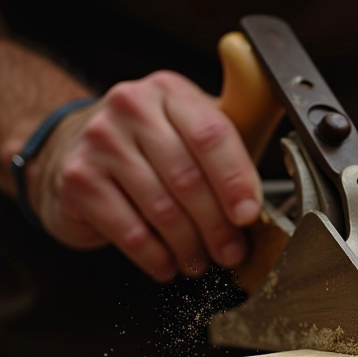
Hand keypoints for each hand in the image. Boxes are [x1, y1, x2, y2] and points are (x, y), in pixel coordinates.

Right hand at [26, 71, 261, 281]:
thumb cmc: (150, 145)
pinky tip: (166, 265)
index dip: (235, 180)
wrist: (73, 150)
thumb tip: (285, 167)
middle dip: (216, 225)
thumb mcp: (192, 126)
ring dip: (188, 246)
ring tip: (200, 261)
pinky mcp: (78, 180)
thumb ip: (237, 136)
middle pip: (187, 177)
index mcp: (169, 91)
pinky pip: (129, 231)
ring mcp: (100, 142)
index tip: (249, 215)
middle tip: (230, 251)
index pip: (211, 135)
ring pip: (161, 208)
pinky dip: (154, 256)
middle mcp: (131, 108)